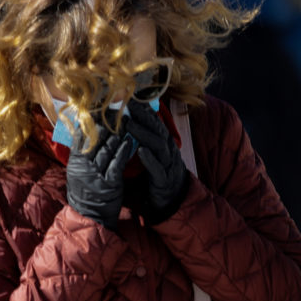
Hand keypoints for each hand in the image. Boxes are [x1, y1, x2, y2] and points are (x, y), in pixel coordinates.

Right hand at [66, 123, 132, 229]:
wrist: (90, 216)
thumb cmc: (86, 191)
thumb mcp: (78, 171)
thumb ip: (80, 152)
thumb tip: (84, 129)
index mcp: (74, 161)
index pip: (82, 135)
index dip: (92, 121)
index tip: (101, 109)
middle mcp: (83, 167)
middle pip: (95, 139)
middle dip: (107, 124)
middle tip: (116, 113)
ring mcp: (96, 175)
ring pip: (107, 149)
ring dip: (117, 134)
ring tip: (125, 123)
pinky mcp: (110, 183)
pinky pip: (117, 163)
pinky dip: (124, 151)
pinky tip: (129, 141)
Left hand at [126, 100, 187, 222]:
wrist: (172, 202)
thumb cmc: (158, 177)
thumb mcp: (152, 156)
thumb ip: (144, 141)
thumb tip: (129, 124)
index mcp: (164, 145)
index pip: (155, 124)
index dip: (145, 111)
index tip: (131, 98)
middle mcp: (168, 152)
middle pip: (158, 130)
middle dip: (144, 116)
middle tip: (128, 104)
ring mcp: (168, 166)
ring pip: (159, 146)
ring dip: (144, 134)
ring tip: (129, 125)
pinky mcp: (164, 181)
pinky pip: (158, 168)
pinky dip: (150, 159)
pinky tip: (141, 151)